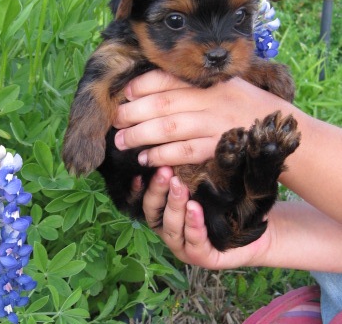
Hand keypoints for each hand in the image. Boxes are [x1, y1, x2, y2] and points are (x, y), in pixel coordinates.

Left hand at [113, 70, 292, 167]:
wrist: (283, 131)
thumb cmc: (246, 105)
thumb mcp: (226, 85)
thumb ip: (196, 83)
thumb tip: (153, 85)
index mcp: (210, 80)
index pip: (170, 78)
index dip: (143, 85)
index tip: (125, 93)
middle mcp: (211, 98)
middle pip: (163, 103)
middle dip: (134, 112)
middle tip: (115, 120)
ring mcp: (215, 124)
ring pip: (169, 128)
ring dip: (140, 135)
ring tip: (122, 141)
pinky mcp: (219, 148)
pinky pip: (185, 152)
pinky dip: (162, 155)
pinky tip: (146, 158)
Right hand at [144, 167, 270, 269]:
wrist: (261, 227)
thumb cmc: (229, 199)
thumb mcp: (207, 180)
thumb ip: (189, 169)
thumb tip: (174, 142)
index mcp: (166, 211)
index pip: (145, 198)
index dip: (139, 186)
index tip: (141, 167)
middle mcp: (171, 229)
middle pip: (154, 212)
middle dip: (157, 191)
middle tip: (165, 172)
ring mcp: (185, 246)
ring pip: (171, 228)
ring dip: (174, 207)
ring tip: (180, 187)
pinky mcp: (203, 257)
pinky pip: (194, 244)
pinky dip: (193, 226)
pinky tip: (195, 209)